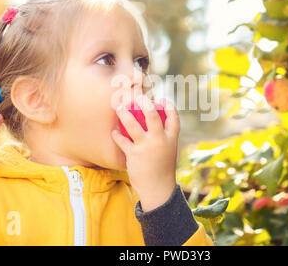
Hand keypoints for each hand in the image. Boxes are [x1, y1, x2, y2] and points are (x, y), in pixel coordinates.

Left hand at [112, 95, 179, 211]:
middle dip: (144, 103)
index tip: (162, 99)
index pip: (173, 117)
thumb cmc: (162, 169)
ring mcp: (146, 147)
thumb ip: (163, 139)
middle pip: (152, 115)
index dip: (169, 106)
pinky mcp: (133, 155)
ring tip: (119, 108)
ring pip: (133, 125)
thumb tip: (154, 125)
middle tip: (138, 97)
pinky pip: (122, 141)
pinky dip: (117, 135)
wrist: (158, 189)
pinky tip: (114, 132)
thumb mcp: (168, 152)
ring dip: (124, 114)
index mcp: (171, 139)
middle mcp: (159, 140)